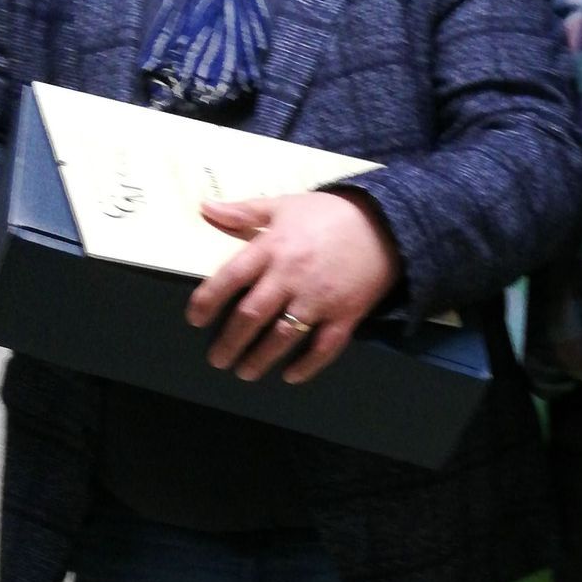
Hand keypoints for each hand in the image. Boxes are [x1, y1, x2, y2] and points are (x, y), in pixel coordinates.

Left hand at [186, 190, 399, 385]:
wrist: (386, 224)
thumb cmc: (329, 213)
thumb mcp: (283, 204)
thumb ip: (243, 212)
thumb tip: (205, 209)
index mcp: (273, 247)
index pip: (230, 278)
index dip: (208, 301)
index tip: (195, 320)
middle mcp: (291, 276)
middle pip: (251, 315)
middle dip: (230, 342)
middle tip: (217, 359)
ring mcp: (319, 298)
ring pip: (282, 337)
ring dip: (260, 359)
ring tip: (245, 372)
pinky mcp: (345, 314)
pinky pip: (323, 347)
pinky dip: (306, 366)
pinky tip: (290, 376)